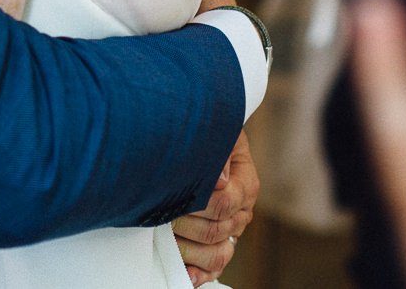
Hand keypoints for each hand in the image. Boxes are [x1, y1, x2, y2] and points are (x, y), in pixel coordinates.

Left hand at [175, 131, 256, 285]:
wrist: (199, 144)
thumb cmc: (205, 137)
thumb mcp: (216, 133)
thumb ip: (218, 150)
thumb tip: (218, 181)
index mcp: (245, 185)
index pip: (224, 203)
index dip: (198, 203)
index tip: (173, 196)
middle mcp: (240, 212)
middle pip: (215, 231)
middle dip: (184, 223)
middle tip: (161, 213)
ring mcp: (230, 233)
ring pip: (216, 254)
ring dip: (187, 248)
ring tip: (165, 234)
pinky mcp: (217, 247)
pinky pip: (213, 269)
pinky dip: (198, 273)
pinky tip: (183, 270)